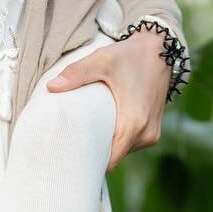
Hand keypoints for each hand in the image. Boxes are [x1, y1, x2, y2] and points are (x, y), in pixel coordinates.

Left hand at [46, 30, 171, 170]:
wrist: (161, 49)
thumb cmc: (130, 55)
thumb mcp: (102, 60)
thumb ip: (76, 74)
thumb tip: (50, 88)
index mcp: (134, 123)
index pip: (110, 161)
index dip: (91, 162)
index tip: (75, 158)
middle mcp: (146, 134)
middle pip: (115, 158)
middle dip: (97, 153)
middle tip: (76, 144)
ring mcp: (152, 136)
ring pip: (123, 152)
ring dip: (109, 146)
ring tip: (91, 134)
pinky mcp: (154, 133)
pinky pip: (131, 146)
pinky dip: (119, 140)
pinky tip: (107, 128)